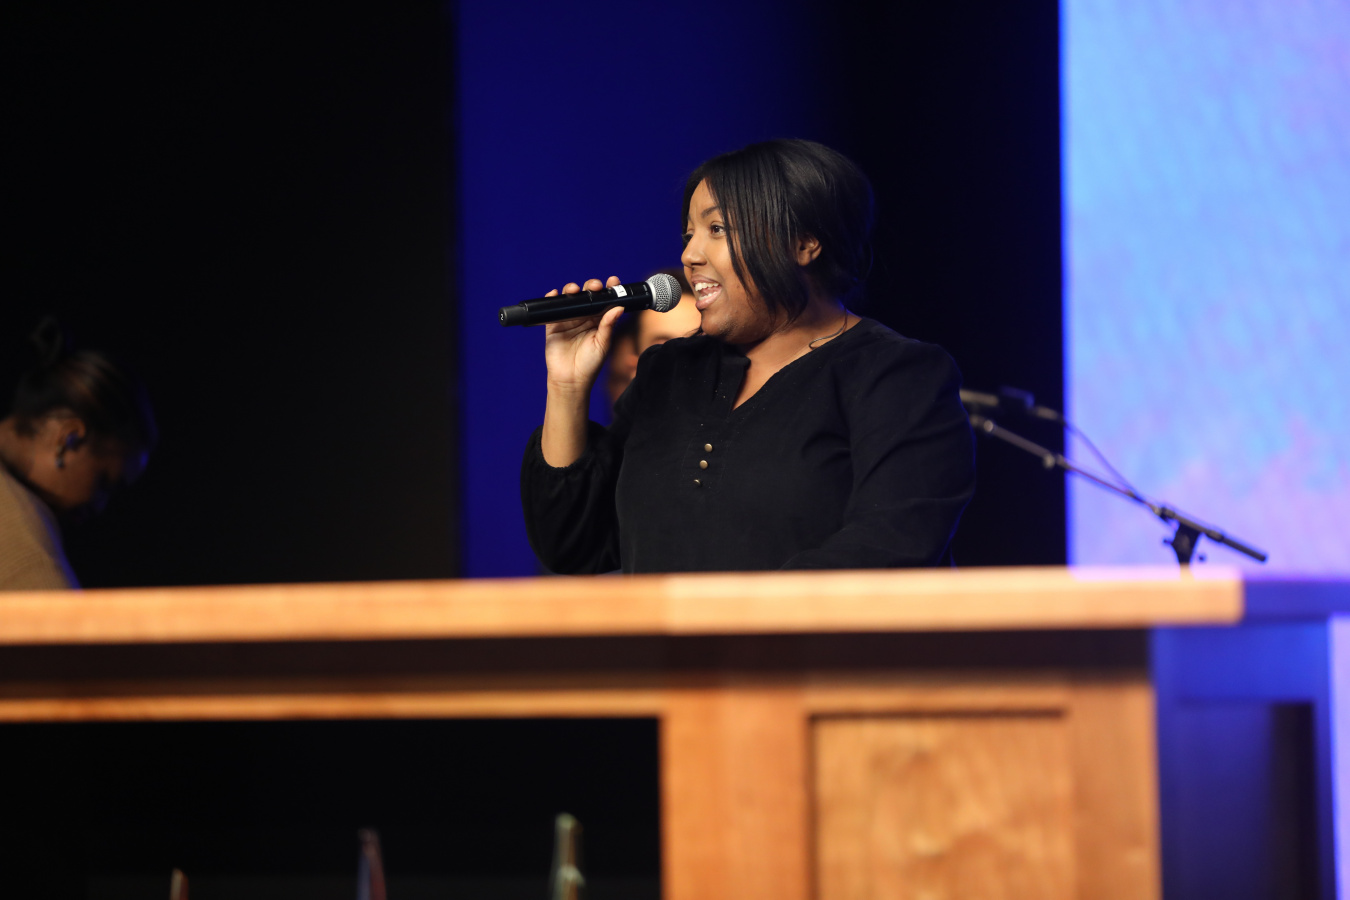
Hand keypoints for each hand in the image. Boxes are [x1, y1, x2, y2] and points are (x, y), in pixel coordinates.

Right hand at [542, 276, 625, 394]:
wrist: (570, 380)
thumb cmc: (590, 365)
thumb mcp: (602, 344)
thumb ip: (608, 326)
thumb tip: (619, 307)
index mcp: (600, 321)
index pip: (605, 301)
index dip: (609, 289)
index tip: (613, 282)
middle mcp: (585, 317)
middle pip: (587, 295)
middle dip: (591, 286)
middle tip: (594, 287)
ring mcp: (568, 319)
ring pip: (570, 298)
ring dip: (571, 289)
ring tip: (574, 290)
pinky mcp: (553, 324)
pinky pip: (552, 308)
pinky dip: (552, 298)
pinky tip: (554, 294)